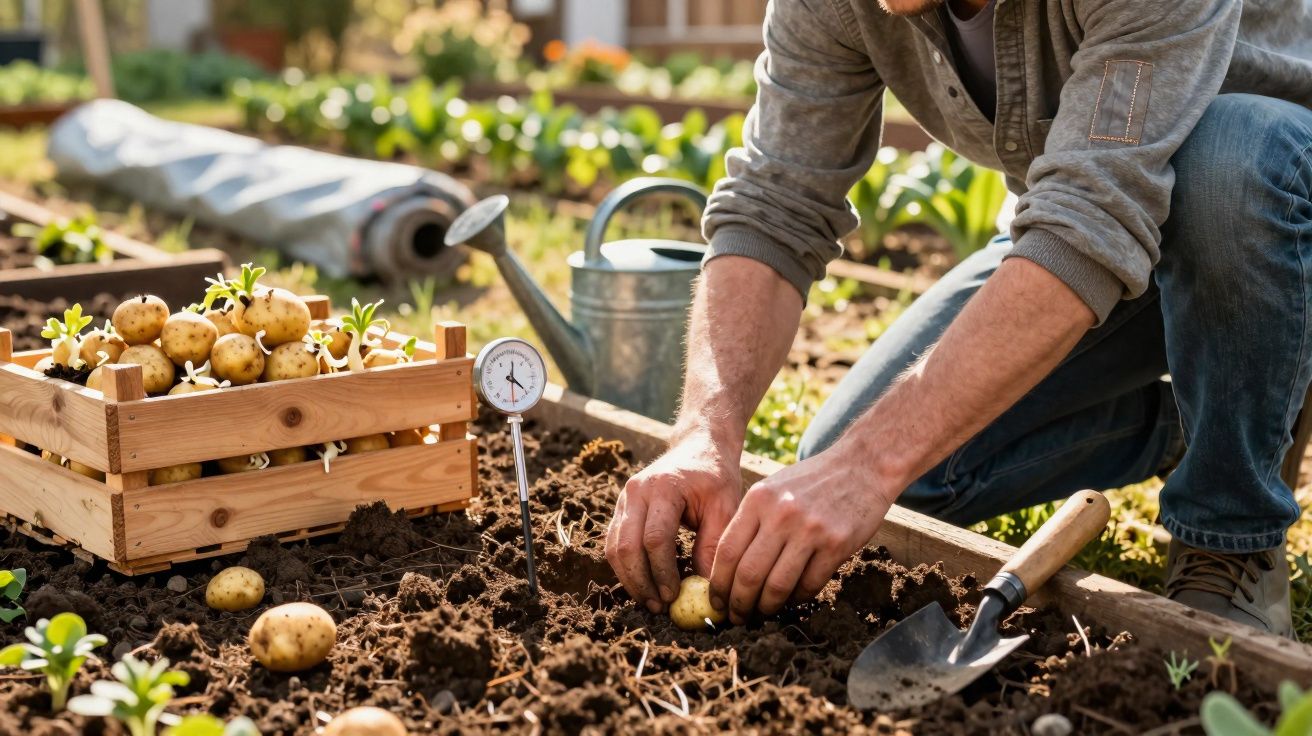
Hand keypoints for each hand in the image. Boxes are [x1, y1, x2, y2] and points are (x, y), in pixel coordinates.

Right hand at [606, 432, 741, 612]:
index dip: (662, 572)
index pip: (655, 538)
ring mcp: (624, 498)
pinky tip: (644, 584)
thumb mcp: (725, 507)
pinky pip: (614, 543)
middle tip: (659, 606)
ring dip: (630, 579)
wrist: (698, 447)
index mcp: (663, 487)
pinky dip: (626, 567)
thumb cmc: (715, 477)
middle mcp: (636, 491)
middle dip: (641, 581)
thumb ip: (713, 546)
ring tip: (651, 601)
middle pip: (627, 546)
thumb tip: (705, 590)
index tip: (675, 596)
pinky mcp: (621, 508)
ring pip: (614, 548)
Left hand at [708, 444, 896, 623]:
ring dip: (766, 608)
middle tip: (737, 618)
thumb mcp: (772, 488)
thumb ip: (750, 522)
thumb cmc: (811, 481)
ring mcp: (810, 530)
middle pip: (749, 574)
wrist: (861, 467)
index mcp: (758, 499)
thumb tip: (725, 568)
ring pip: (778, 586)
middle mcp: (781, 514)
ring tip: (762, 614)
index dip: (718, 583)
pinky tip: (792, 600)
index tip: (717, 601)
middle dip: (738, 603)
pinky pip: (809, 584)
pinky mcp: (836, 544)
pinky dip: (797, 598)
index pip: (727, 551)